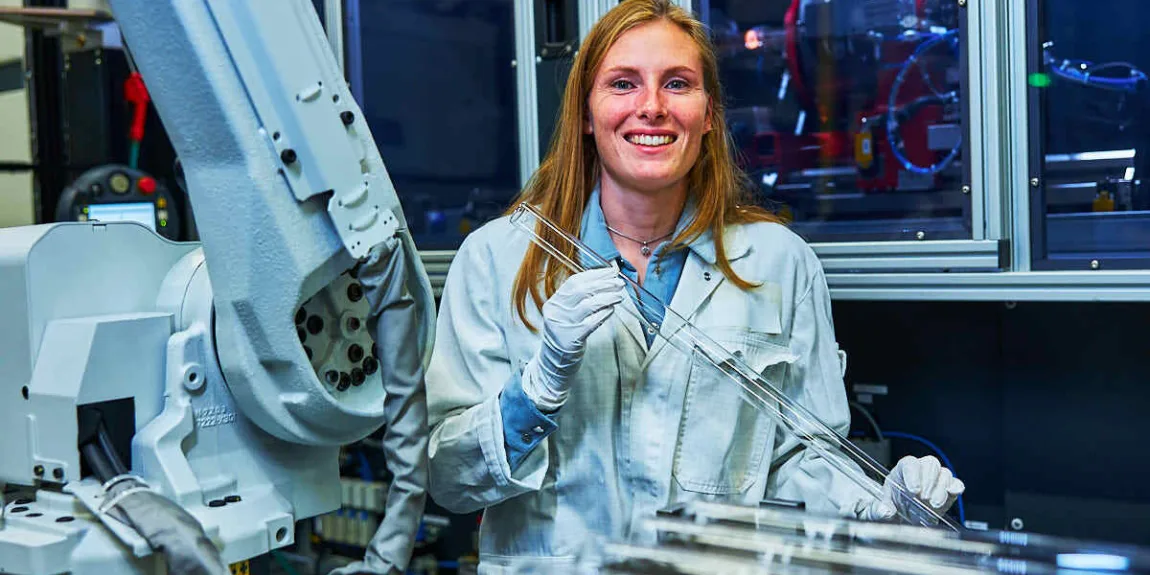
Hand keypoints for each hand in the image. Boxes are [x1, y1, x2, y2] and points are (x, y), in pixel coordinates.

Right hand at [522, 266, 625, 410]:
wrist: (552, 365)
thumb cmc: (563, 337)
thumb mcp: (564, 316)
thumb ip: (578, 301)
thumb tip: (603, 281)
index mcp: (553, 303)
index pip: (574, 282)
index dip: (594, 274)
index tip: (611, 271)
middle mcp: (556, 312)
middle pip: (582, 290)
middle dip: (604, 283)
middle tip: (619, 282)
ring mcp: (563, 325)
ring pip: (588, 304)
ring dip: (607, 297)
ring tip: (620, 294)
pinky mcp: (572, 339)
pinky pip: (591, 322)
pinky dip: (604, 313)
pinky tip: (612, 309)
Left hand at [861, 455, 964, 523]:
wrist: (901, 518)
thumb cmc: (890, 507)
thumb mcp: (879, 509)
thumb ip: (879, 510)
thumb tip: (884, 511)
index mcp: (901, 471)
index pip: (909, 464)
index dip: (913, 475)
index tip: (913, 491)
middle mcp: (920, 472)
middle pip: (930, 464)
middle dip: (929, 481)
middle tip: (924, 499)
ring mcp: (935, 481)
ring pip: (944, 473)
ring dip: (941, 489)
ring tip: (933, 504)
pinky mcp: (947, 492)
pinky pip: (956, 484)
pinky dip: (956, 488)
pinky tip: (952, 493)